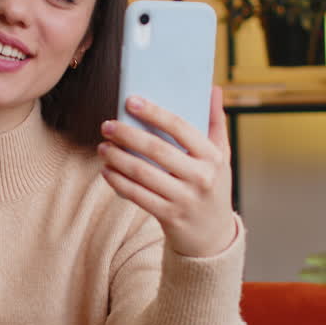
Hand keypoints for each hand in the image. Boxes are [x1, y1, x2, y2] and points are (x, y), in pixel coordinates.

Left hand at [98, 87, 235, 257]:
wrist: (212, 235)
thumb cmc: (212, 186)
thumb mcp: (222, 156)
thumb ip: (216, 123)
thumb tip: (213, 88)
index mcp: (213, 157)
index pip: (181, 128)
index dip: (154, 113)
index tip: (131, 101)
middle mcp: (201, 177)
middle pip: (157, 149)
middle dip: (128, 135)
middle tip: (107, 125)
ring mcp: (185, 198)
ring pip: (143, 173)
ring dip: (118, 158)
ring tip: (103, 147)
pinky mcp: (169, 216)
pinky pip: (138, 195)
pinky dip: (119, 182)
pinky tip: (107, 171)